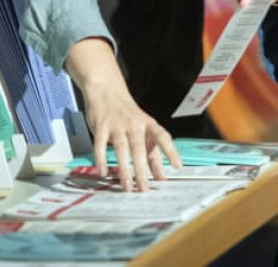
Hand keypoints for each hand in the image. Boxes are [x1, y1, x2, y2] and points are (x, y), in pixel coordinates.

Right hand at [67, 41, 180, 191]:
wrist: (106, 89)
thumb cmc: (126, 112)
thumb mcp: (142, 126)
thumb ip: (150, 148)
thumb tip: (160, 173)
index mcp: (147, 123)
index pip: (162, 136)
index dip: (170, 151)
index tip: (177, 165)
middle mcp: (134, 124)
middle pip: (139, 148)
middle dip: (142, 170)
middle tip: (144, 188)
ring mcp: (117, 124)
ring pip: (121, 148)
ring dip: (124, 169)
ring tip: (126, 186)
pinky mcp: (101, 126)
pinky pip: (100, 144)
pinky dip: (101, 159)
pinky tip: (103, 172)